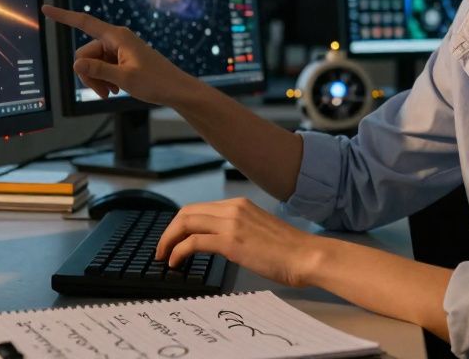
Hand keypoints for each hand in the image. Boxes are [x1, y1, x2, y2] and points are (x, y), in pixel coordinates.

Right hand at [41, 5, 199, 107]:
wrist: (176, 89)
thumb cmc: (156, 82)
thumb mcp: (124, 78)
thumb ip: (98, 70)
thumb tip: (76, 63)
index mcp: (117, 36)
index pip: (84, 22)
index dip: (63, 16)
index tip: (45, 9)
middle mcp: (116, 39)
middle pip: (85, 53)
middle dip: (89, 74)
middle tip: (104, 92)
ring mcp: (118, 49)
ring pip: (92, 63)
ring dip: (97, 80)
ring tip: (112, 93)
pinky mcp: (121, 58)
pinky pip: (101, 67)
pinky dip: (104, 80)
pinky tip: (115, 90)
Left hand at [154, 198, 321, 287]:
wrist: (306, 256)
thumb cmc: (289, 251)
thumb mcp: (258, 230)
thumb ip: (238, 230)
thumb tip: (220, 242)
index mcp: (239, 205)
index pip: (198, 208)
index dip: (180, 224)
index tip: (172, 239)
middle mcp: (232, 208)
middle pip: (186, 212)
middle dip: (169, 231)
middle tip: (161, 249)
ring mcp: (231, 223)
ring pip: (185, 223)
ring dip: (168, 240)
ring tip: (163, 257)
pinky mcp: (230, 241)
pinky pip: (193, 242)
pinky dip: (178, 251)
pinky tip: (176, 263)